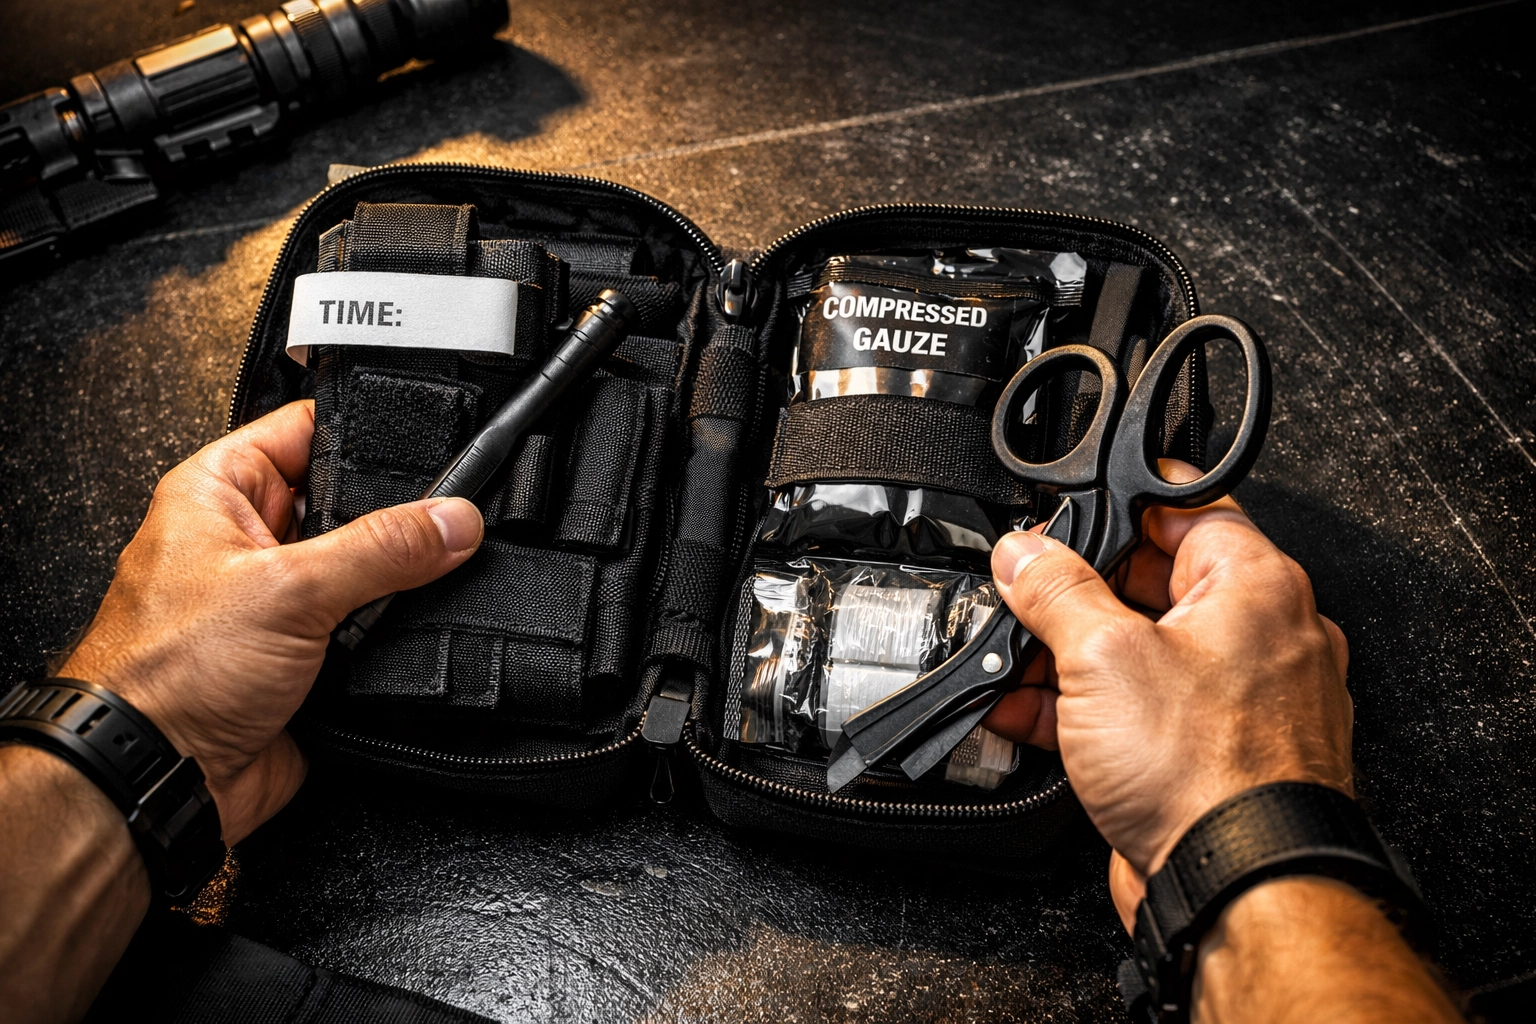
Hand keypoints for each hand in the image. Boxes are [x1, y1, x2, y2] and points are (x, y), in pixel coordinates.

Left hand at [59, 400, 483, 843]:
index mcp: (220, 493)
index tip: (430, 447)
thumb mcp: (290, 589)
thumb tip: (452, 520)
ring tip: (414, 590)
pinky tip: (406, 636)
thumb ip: (383, 549)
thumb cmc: (165, 677)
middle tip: (435, 528)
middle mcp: (248, 541)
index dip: (366, 432)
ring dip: (394, 587)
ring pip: (367, 571)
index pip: (307, 429)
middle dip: (395, 519)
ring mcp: (279, 601)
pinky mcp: (306, 657)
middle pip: (349, 502)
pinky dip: (392, 637)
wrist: (159, 780)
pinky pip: (368, 631)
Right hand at [983, 463, 1351, 925]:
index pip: (1185, 506)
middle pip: (1155, 580)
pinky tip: (1030, 717)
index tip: (1064, 516)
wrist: (1237, 884)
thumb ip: (1055, 590)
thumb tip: (1025, 553)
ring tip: (1014, 665)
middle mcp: (1263, 636)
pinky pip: (1145, 711)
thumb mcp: (1102, 654)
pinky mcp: (1215, 754)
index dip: (1116, 502)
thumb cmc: (1210, 774)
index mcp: (1257, 585)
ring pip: (1144, 651)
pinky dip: (1088, 710)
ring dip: (1071, 657)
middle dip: (1078, 592)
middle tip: (1026, 597)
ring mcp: (1242, 700)